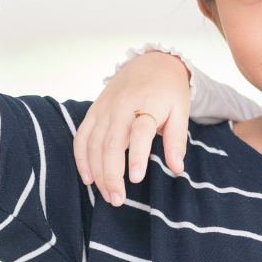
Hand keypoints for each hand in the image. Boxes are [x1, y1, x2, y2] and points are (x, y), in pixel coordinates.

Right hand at [72, 50, 192, 206]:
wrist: (152, 62)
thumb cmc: (169, 91)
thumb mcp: (181, 111)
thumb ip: (177, 140)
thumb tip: (177, 168)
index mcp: (148, 104)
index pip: (141, 132)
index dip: (137, 155)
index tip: (136, 179)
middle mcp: (123, 106)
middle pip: (112, 143)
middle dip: (112, 174)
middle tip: (118, 199)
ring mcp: (105, 109)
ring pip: (94, 144)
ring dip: (97, 172)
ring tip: (108, 195)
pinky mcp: (94, 111)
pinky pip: (82, 136)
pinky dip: (81, 158)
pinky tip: (88, 178)